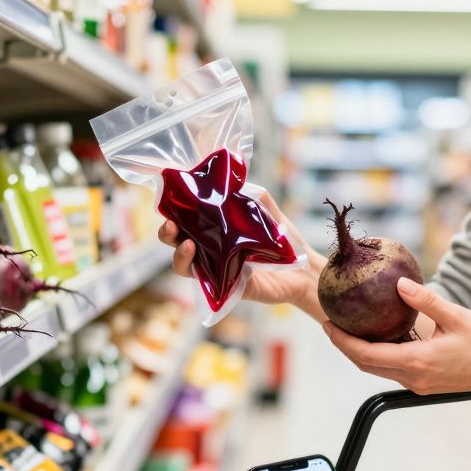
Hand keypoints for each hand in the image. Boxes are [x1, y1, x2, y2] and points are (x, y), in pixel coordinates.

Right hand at [157, 190, 327, 317]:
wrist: (304, 271)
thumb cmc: (284, 241)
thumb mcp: (270, 213)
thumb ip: (255, 197)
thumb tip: (237, 183)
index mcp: (215, 228)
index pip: (186, 219)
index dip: (173, 211)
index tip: (170, 201)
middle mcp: (210, 249)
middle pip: (177, 242)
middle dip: (167, 233)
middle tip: (170, 226)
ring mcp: (216, 269)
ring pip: (185, 266)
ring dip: (179, 255)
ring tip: (187, 245)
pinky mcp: (226, 287)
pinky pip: (207, 285)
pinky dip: (201, 276)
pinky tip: (202, 265)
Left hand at [324, 277, 470, 395]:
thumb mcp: (457, 316)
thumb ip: (426, 300)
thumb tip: (399, 285)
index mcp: (418, 361)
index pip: (366, 354)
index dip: (342, 341)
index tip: (328, 324)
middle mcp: (414, 377)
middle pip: (366, 365)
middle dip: (345, 346)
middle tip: (332, 324)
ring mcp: (419, 383)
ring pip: (378, 369)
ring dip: (361, 352)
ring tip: (350, 328)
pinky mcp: (426, 383)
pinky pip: (393, 370)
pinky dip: (379, 355)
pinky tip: (380, 337)